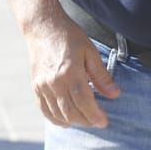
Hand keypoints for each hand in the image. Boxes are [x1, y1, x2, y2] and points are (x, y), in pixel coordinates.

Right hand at [23, 10, 119, 127]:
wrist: (43, 27)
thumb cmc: (69, 37)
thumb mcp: (90, 51)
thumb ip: (101, 75)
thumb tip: (115, 94)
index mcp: (70, 72)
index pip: (84, 102)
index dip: (95, 115)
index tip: (104, 122)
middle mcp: (54, 82)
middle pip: (71, 112)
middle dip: (86, 121)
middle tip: (97, 122)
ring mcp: (43, 86)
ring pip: (58, 114)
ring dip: (73, 122)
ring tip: (85, 120)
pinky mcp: (35, 87)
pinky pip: (45, 110)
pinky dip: (56, 119)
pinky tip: (66, 121)